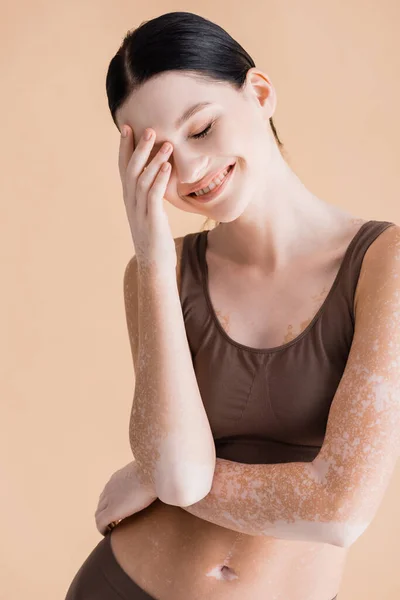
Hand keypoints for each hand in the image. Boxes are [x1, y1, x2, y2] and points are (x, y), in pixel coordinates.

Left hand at [95, 460, 157, 535]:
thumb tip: (159, 481)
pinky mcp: (112, 510)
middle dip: (106, 512)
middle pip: (102, 503)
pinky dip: (102, 529)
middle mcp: (110, 487)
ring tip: (113, 529)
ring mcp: (109, 499)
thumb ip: (147, 478)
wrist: (153, 473)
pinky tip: (108, 534)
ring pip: (99, 513)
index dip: (112, 502)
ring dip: (104, 522)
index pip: (109, 491)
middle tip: (116, 522)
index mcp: (118, 478)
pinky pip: (100, 522)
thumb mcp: (148, 473)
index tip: (120, 510)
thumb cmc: (156, 472)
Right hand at [118, 125, 176, 270]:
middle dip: (138, 148)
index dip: (125, 148)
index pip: (124, 168)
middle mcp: (131, 203)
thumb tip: (159, 178)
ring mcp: (140, 211)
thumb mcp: (150, 214)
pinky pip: (153, 196)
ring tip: (165, 144)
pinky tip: (168, 167)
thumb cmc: (155, 239)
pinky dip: (159, 179)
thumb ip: (151, 196)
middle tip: (148, 129)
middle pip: (131, 170)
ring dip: (153, 160)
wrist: (154, 265)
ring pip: (142, 180)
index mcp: (130, 199)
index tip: (128, 128)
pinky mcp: (151, 220)